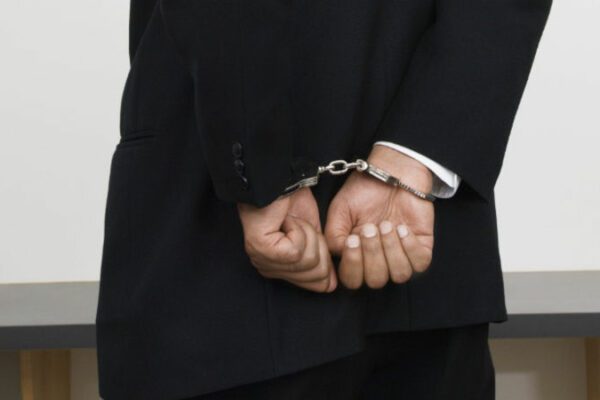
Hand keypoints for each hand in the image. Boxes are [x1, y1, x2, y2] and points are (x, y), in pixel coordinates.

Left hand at [238, 187, 336, 292]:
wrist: (277, 179)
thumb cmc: (291, 202)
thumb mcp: (314, 236)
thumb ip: (322, 261)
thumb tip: (332, 285)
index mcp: (278, 270)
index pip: (316, 284)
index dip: (326, 260)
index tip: (315, 236)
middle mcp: (267, 269)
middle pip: (316, 275)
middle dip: (318, 245)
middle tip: (301, 225)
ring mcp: (262, 260)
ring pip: (308, 261)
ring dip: (307, 233)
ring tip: (291, 220)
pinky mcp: (263, 249)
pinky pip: (296, 250)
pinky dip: (299, 229)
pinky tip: (284, 220)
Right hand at [325, 146, 434, 288]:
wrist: (391, 171)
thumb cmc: (364, 190)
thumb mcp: (339, 210)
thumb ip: (333, 236)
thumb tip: (340, 255)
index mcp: (356, 256)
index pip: (352, 280)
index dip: (353, 266)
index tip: (352, 240)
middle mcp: (378, 260)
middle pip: (376, 281)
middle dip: (372, 254)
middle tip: (370, 227)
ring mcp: (401, 255)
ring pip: (399, 275)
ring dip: (391, 250)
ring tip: (387, 225)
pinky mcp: (421, 247)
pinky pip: (420, 263)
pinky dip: (410, 247)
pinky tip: (402, 228)